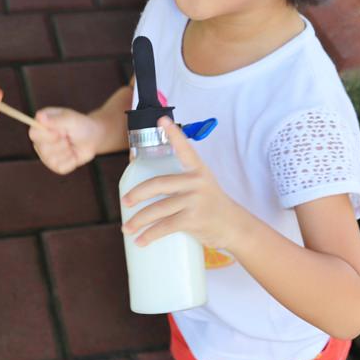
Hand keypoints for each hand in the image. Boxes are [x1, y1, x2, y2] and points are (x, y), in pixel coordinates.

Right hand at [29, 107, 102, 174]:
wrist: (93, 137)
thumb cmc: (80, 125)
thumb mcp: (71, 119)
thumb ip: (55, 119)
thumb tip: (39, 116)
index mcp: (41, 126)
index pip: (33, 133)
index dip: (46, 135)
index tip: (60, 132)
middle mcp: (40, 141)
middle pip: (42, 148)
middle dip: (61, 143)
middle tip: (69, 136)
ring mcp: (46, 155)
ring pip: (52, 159)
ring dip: (67, 151)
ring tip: (71, 144)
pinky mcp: (56, 166)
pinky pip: (61, 167)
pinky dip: (71, 160)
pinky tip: (74, 153)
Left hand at [121, 117, 246, 249]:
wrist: (234, 226)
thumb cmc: (212, 205)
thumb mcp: (201, 185)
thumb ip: (180, 181)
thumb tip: (144, 184)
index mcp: (197, 169)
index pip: (184, 148)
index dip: (172, 134)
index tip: (161, 119)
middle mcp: (196, 181)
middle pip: (158, 184)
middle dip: (137, 194)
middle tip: (125, 201)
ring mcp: (195, 200)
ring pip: (158, 209)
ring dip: (138, 220)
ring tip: (126, 228)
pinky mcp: (193, 219)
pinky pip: (165, 226)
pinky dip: (149, 235)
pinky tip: (140, 240)